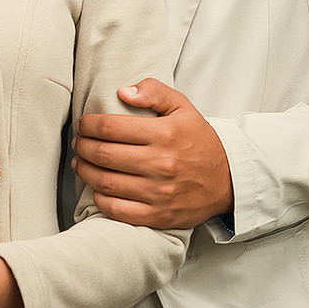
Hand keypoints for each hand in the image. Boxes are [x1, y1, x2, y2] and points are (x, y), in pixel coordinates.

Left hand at [73, 78, 232, 227]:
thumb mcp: (183, 107)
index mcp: (164, 134)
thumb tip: (123, 92)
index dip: (88, 125)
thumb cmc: (200, 141)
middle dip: (83, 146)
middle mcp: (160, 163)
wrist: (229, 180)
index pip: (110, 127)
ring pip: (106, 182)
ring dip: (85, 172)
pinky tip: (97, 189)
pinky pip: (117, 210)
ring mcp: (159, 192)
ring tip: (81, 163)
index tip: (84, 125)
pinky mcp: (158, 215)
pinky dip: (100, 199)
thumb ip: (154, 92)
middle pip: (103, 154)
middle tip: (79, 143)